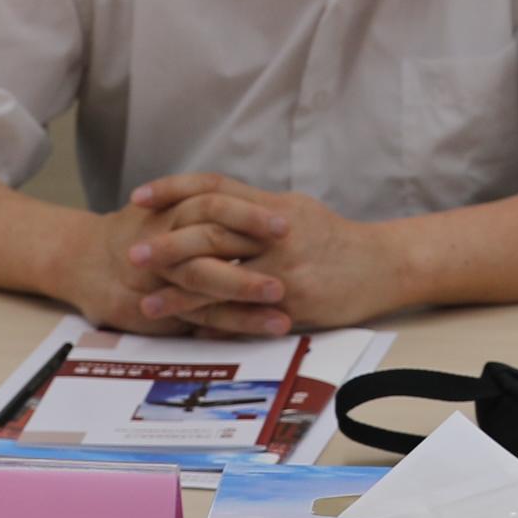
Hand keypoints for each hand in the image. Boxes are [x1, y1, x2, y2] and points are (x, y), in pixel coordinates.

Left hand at [118, 173, 415, 334]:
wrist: (385, 265)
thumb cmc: (338, 240)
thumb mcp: (298, 212)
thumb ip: (256, 212)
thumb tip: (213, 210)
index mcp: (273, 206)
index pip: (215, 187)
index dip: (174, 189)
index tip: (139, 196)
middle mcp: (276, 232)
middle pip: (212, 231)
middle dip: (167, 244)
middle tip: (132, 254)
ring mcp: (285, 268)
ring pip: (223, 276)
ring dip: (181, 290)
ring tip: (147, 302)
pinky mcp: (295, 300)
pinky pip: (246, 313)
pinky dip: (216, 321)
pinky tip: (191, 330)